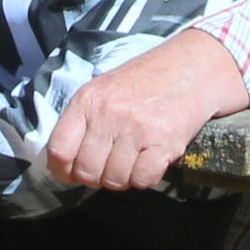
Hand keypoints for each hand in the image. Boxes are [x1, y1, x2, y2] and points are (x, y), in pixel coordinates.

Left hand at [48, 29, 249, 191]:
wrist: (190, 69)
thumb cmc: (143, 84)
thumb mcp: (103, 92)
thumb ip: (82, 124)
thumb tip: (64, 167)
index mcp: (87, 100)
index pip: (58, 150)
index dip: (63, 170)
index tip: (73, 174)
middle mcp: (108, 113)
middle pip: (86, 171)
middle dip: (97, 177)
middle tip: (111, 165)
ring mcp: (135, 127)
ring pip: (115, 179)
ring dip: (124, 177)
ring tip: (133, 159)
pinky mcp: (163, 141)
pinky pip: (143, 180)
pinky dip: (146, 178)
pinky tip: (151, 160)